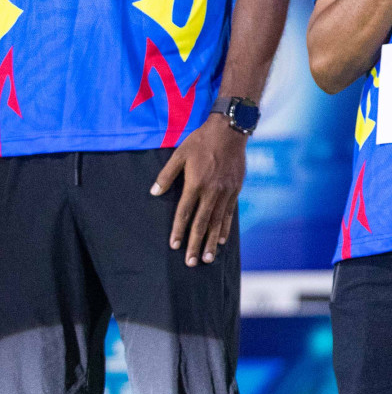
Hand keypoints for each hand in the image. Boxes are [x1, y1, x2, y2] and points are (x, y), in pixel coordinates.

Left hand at [151, 114, 247, 265]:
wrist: (230, 130)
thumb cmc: (201, 141)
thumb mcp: (179, 154)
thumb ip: (167, 175)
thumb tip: (154, 193)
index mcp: (195, 183)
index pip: (184, 213)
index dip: (178, 230)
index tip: (174, 246)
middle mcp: (212, 191)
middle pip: (201, 223)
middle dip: (195, 244)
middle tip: (191, 262)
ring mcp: (226, 191)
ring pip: (217, 221)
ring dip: (212, 241)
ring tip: (208, 258)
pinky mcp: (235, 189)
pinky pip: (229, 213)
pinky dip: (225, 228)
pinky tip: (222, 239)